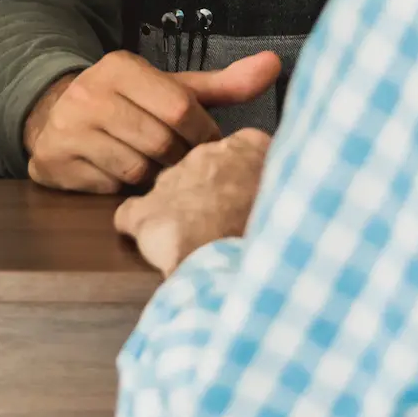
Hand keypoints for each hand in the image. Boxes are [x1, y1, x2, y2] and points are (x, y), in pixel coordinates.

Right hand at [23, 49, 281, 193]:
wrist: (58, 115)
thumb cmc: (131, 104)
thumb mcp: (172, 89)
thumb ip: (225, 83)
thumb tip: (274, 63)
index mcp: (121, 67)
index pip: (180, 107)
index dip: (202, 133)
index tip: (207, 144)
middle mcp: (89, 93)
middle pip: (160, 142)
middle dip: (178, 158)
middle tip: (180, 162)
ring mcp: (66, 128)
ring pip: (135, 170)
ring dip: (153, 177)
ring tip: (153, 167)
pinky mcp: (52, 162)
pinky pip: (108, 188)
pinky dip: (123, 188)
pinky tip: (122, 174)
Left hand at [113, 129, 270, 274]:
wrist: (240, 269)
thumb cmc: (273, 237)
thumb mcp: (287, 201)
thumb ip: (277, 187)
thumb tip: (278, 192)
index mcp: (248, 147)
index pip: (240, 149)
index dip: (237, 176)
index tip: (242, 196)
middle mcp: (204, 153)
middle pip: (199, 169)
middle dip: (204, 192)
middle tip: (217, 224)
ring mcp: (171, 180)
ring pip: (167, 191)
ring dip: (175, 212)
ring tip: (190, 242)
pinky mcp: (144, 212)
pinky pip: (130, 216)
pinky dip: (140, 230)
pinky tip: (157, 248)